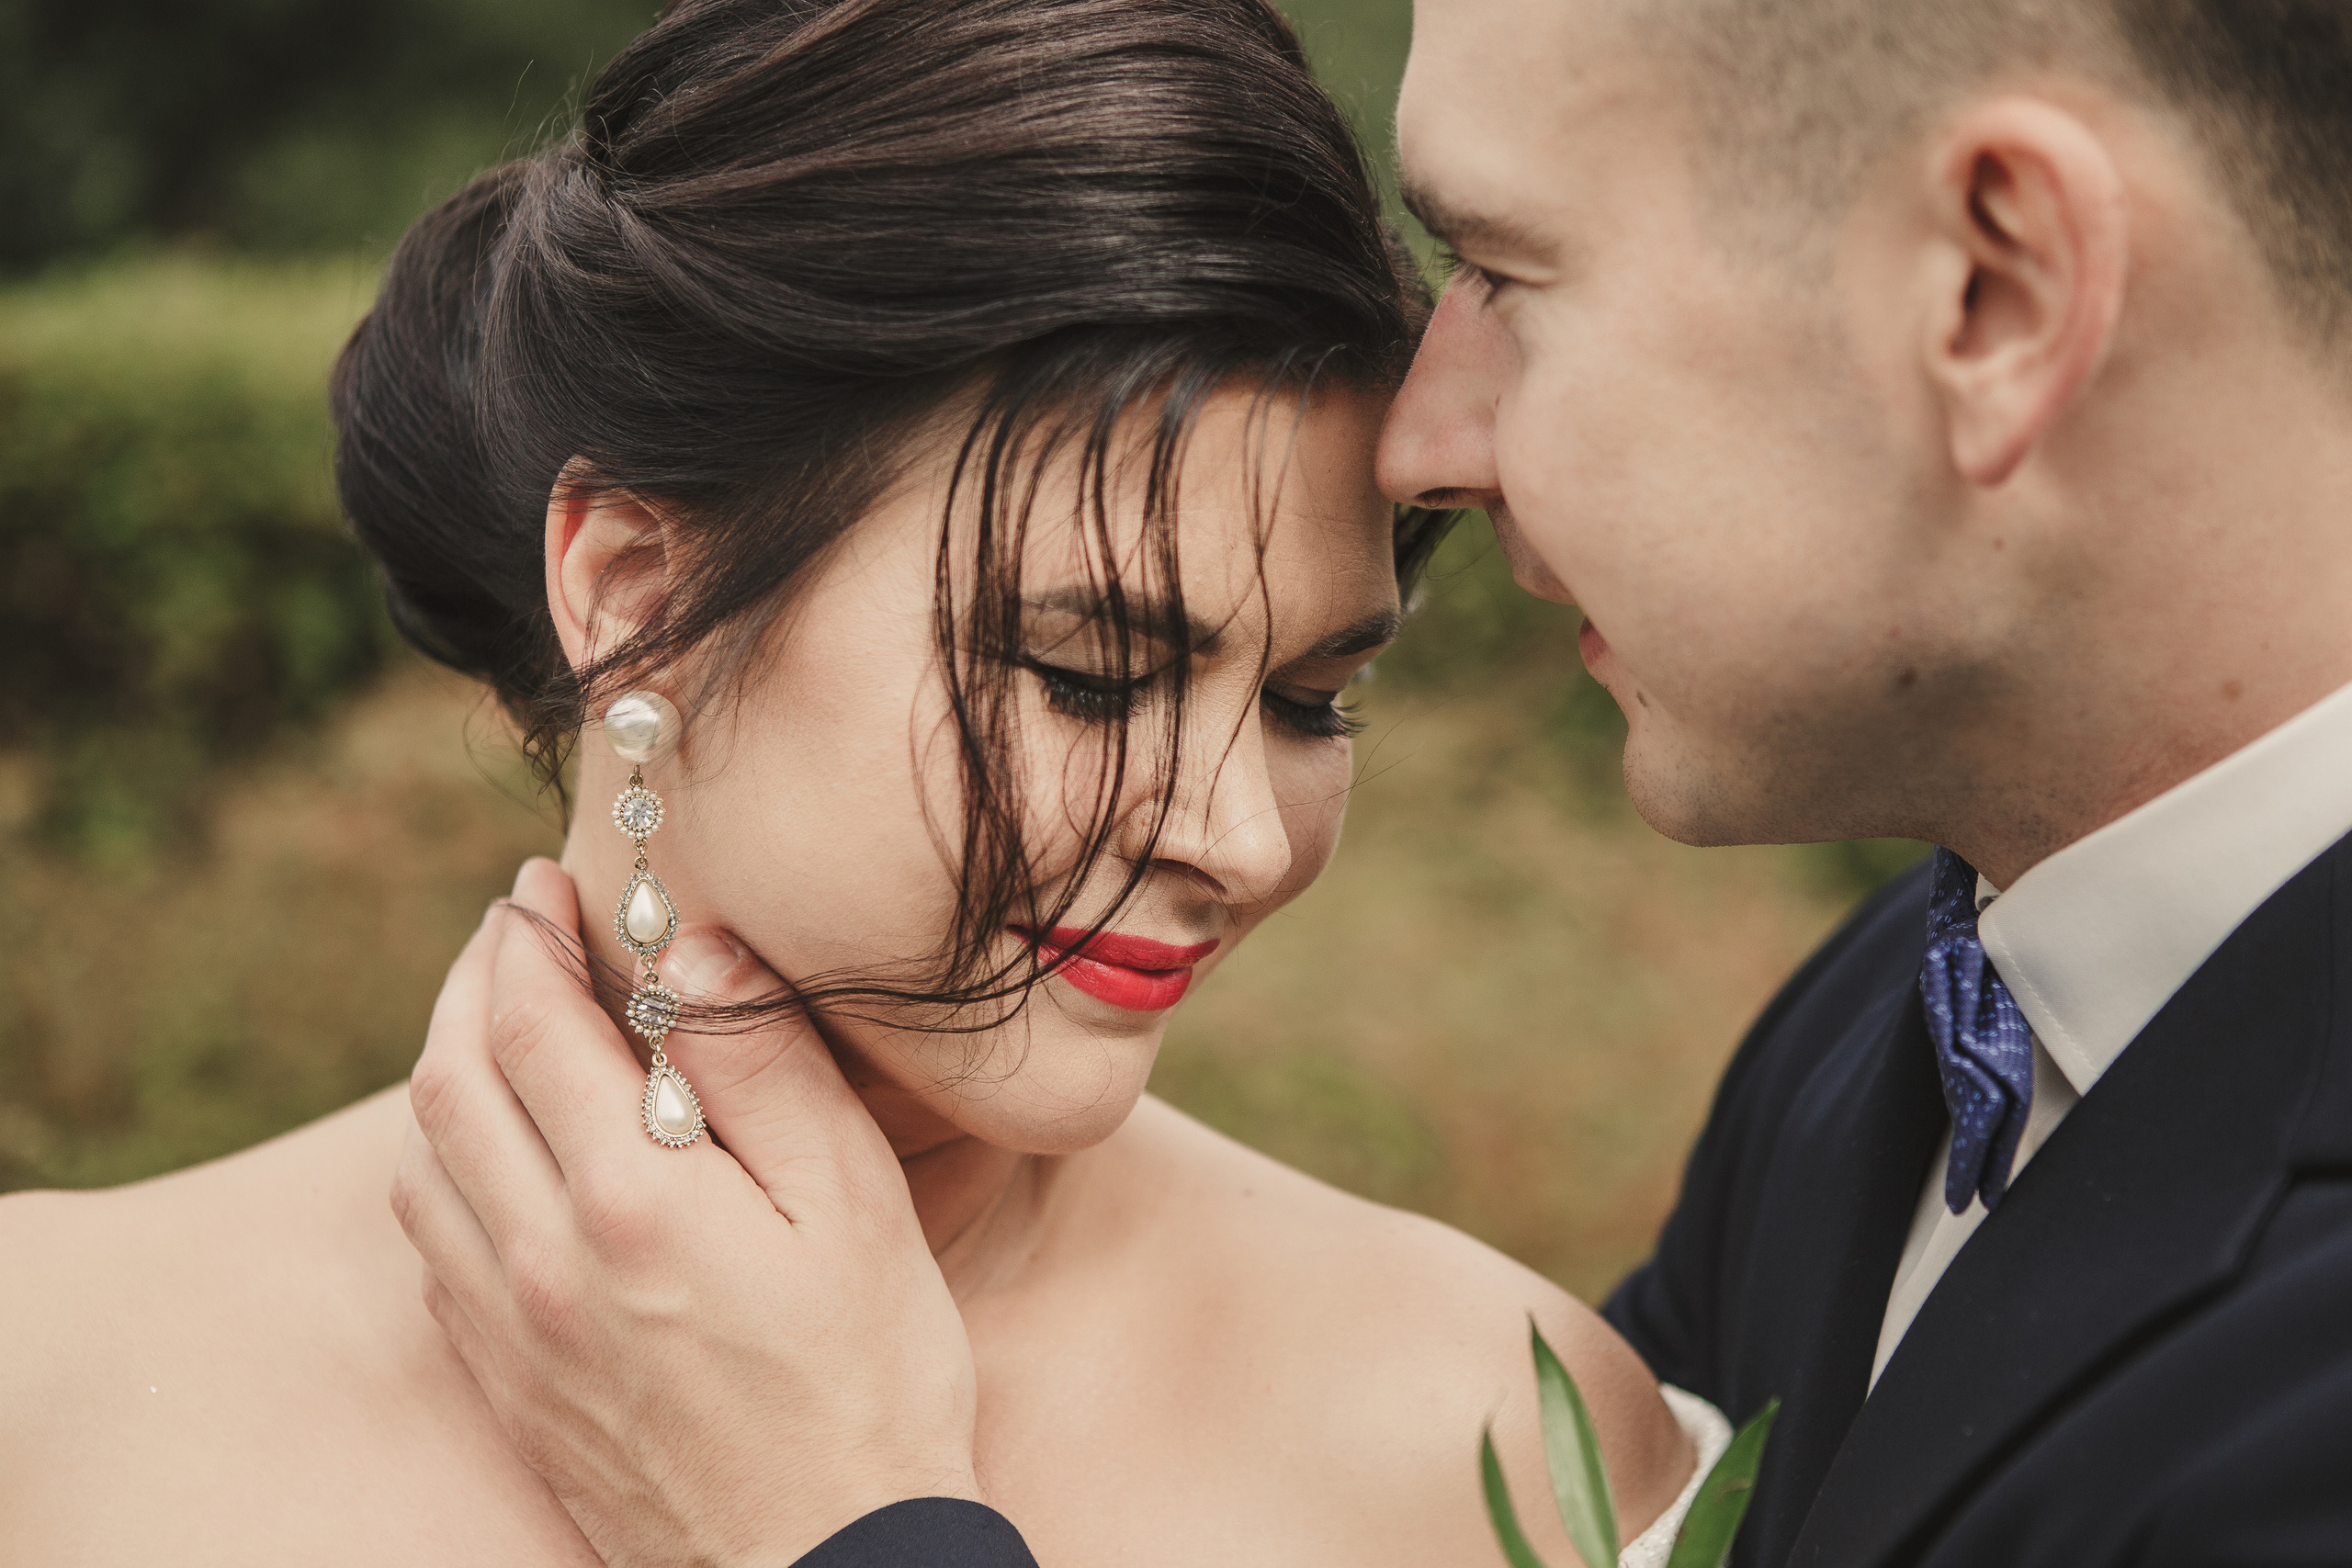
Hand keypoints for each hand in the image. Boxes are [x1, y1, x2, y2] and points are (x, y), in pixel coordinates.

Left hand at [392, 858, 978, 1565]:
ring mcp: (514, 1332)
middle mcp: (543, 1261)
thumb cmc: (870, 1384)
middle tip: (509, 930)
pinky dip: (444, 1168)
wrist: (827, 1564)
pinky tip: (494, 1156)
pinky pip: (436, 1250)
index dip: (529, 939)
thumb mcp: (855, 1206)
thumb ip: (768, 1067)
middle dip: (468, 985)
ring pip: (423, 1167)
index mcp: (632, 1202)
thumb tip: (696, 948)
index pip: (535, 1027)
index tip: (543, 886)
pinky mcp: (511, 1386)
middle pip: (450, 1084)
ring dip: (444, 1071)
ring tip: (493, 1024)